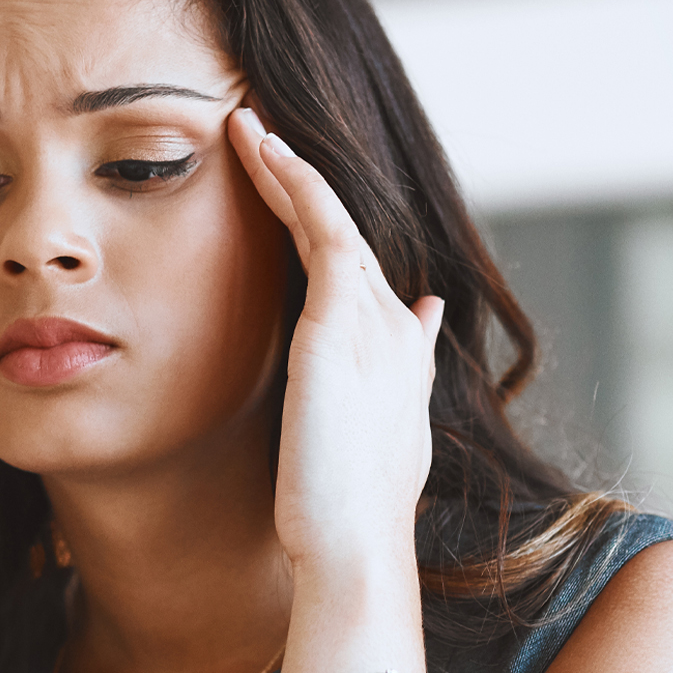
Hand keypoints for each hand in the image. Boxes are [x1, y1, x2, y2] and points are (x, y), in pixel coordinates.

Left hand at [229, 108, 445, 587]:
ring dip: (290, 167)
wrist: (352, 546)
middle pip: (342, 231)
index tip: (286, 189)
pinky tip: (263, 152)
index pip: (355, 271)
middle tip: (259, 133)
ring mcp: (373, 320)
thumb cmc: (346, 514)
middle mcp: (392, 326)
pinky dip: (297, 183)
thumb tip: (426, 316)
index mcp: (395, 354)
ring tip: (247, 126)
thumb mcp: (376, 438)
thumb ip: (399, 376)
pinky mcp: (343, 321)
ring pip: (330, 216)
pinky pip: (323, 226)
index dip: (320, 224)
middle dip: (301, 181)